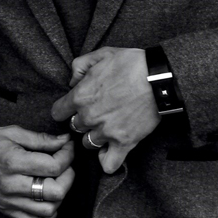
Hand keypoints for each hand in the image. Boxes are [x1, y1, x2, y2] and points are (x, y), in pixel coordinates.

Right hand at [0, 125, 76, 217]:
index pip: (53, 166)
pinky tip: (48, 199)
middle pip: (55, 191)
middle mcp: (11, 185)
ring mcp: (9, 201)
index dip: (67, 155)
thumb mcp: (12, 132)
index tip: (67, 147)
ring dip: (60, 195)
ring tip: (56, 179)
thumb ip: (40, 139)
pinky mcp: (7, 210)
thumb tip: (64, 141)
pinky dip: (49, 215)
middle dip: (68, 176)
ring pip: (48, 210)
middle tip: (65, 164)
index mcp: (13, 162)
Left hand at [50, 47, 159, 173]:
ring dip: (94, 136)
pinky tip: (110, 150)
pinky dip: (107, 160)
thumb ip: (79, 66)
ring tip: (106, 127)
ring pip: (88, 143)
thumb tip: (72, 82)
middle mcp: (90, 116)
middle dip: (83, 120)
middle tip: (97, 112)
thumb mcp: (101, 54)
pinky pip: (108, 163)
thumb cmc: (131, 64)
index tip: (73, 107)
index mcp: (80, 95)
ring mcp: (106, 132)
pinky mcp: (124, 143)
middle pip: (74, 127)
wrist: (159, 78)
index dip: (64, 109)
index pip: (58, 112)